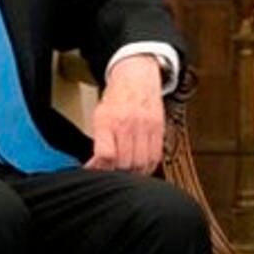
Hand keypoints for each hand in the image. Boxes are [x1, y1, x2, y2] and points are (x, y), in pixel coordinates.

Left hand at [88, 54, 164, 173]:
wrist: (137, 79)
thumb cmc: (116, 99)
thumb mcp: (99, 116)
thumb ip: (98, 142)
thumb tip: (94, 166)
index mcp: (108, 120)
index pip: (106, 154)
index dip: (100, 169)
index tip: (96, 172)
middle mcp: (128, 124)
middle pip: (125, 162)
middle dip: (116, 173)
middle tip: (111, 173)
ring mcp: (146, 127)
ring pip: (141, 164)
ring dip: (132, 173)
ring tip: (125, 172)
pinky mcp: (159, 130)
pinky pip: (155, 158)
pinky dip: (147, 168)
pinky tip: (140, 167)